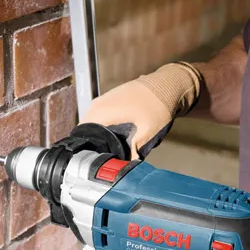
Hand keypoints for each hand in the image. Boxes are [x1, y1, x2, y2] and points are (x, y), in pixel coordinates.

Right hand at [83, 63, 200, 158]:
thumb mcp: (148, 130)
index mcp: (102, 111)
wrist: (167, 83)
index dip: (89, 150)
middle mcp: (98, 105)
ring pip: (92, 123)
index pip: (83, 135)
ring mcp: (103, 100)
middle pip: (86, 130)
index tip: (97, 161)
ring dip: (99, 135)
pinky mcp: (110, 99)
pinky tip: (115, 136)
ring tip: (110, 148)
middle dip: (94, 144)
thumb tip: (127, 165)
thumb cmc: (157, 104)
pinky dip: (104, 127)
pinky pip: (99, 116)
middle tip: (106, 158)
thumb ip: (135, 149)